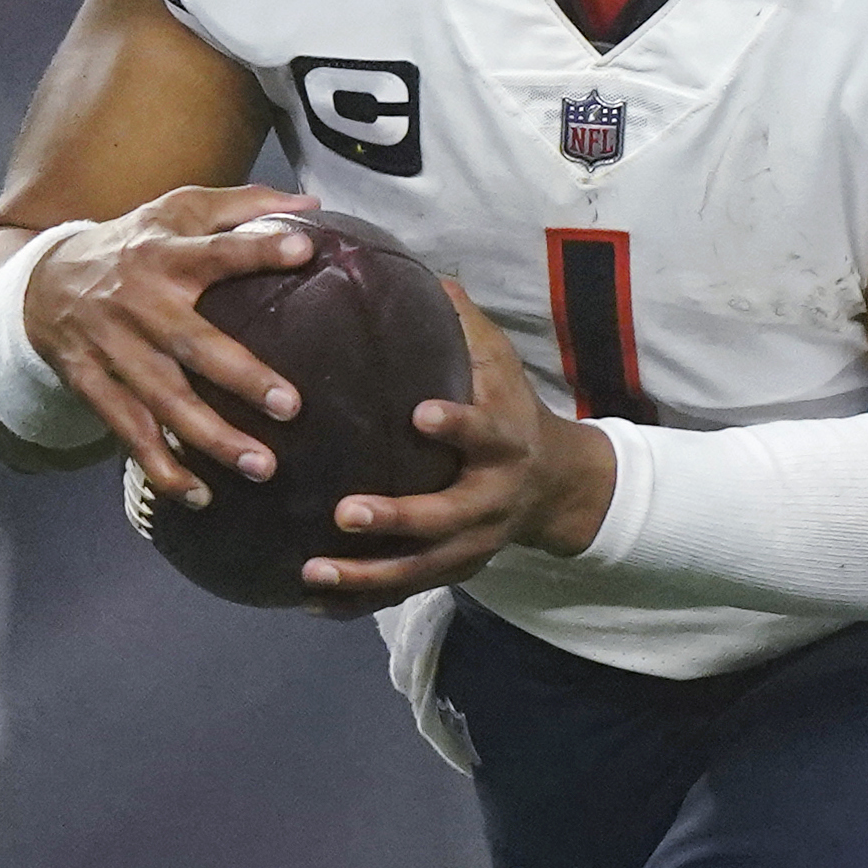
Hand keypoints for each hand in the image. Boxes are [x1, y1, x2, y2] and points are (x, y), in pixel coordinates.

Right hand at [16, 185, 322, 506]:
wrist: (40, 281)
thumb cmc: (134, 244)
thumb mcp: (177, 211)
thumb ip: (242, 205)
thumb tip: (312, 204)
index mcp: (165, 254)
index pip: (216, 250)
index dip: (257, 248)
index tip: (305, 250)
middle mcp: (138, 302)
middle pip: (192, 343)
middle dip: (241, 377)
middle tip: (292, 407)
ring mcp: (112, 348)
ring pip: (163, 400)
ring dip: (211, 438)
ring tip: (263, 468)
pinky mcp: (91, 384)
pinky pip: (128, 432)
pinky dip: (162, 467)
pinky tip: (201, 496)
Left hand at [297, 279, 615, 615]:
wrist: (557, 484)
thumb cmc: (510, 408)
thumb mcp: (499, 363)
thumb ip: (460, 322)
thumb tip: (418, 265)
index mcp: (503, 442)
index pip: (483, 432)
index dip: (459, 424)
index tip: (421, 415)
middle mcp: (491, 499)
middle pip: (446, 518)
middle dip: (398, 518)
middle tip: (345, 512)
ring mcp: (473, 543)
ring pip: (420, 568)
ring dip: (368, 574)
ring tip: (312, 570)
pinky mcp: (453, 569)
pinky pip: (403, 591)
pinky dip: (359, 600)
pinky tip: (310, 602)